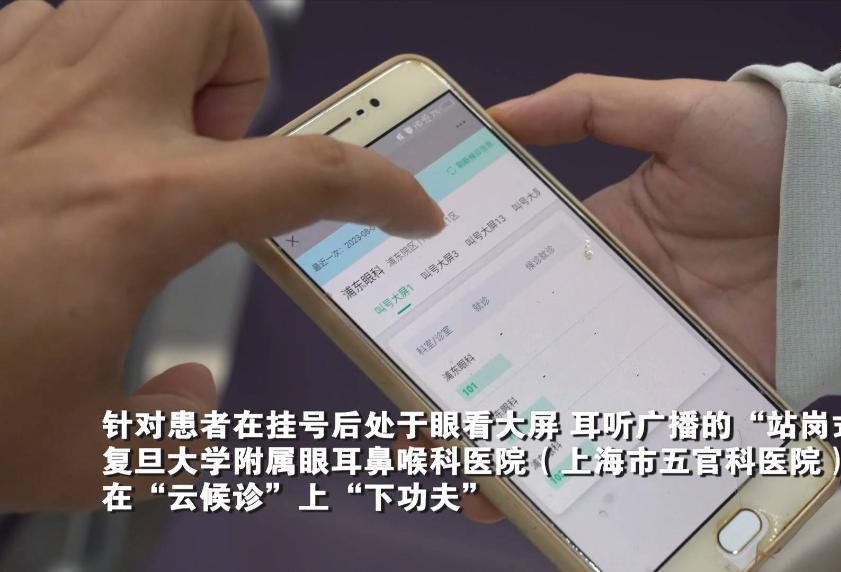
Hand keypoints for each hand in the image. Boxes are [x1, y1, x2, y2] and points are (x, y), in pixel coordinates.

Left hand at [0, 0, 442, 510]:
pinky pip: (41, 16)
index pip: (311, 173)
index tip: (412, 210)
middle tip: (214, 137)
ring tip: (137, 130)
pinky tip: (55, 125)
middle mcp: (86, 122)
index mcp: (142, 209)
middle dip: (243, 58)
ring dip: (163, 48)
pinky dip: (74, 48)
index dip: (385, 189)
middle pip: (212, 6)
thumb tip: (196, 387)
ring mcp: (14, 86)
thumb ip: (178, 433)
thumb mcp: (85, 461)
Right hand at [411, 73, 785, 522]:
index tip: (412, 334)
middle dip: (481, 392)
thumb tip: (500, 113)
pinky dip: (613, 461)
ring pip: (583, 401)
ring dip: (533, 444)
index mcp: (603, 238)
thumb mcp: (676, 111)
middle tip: (425, 429)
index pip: (516, 278)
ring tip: (476, 482)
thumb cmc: (775, 144)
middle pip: (537, 352)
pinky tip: (566, 489)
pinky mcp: (710, 383)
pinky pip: (652, 428)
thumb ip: (590, 107)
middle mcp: (623, 298)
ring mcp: (663, 346)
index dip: (464, 307)